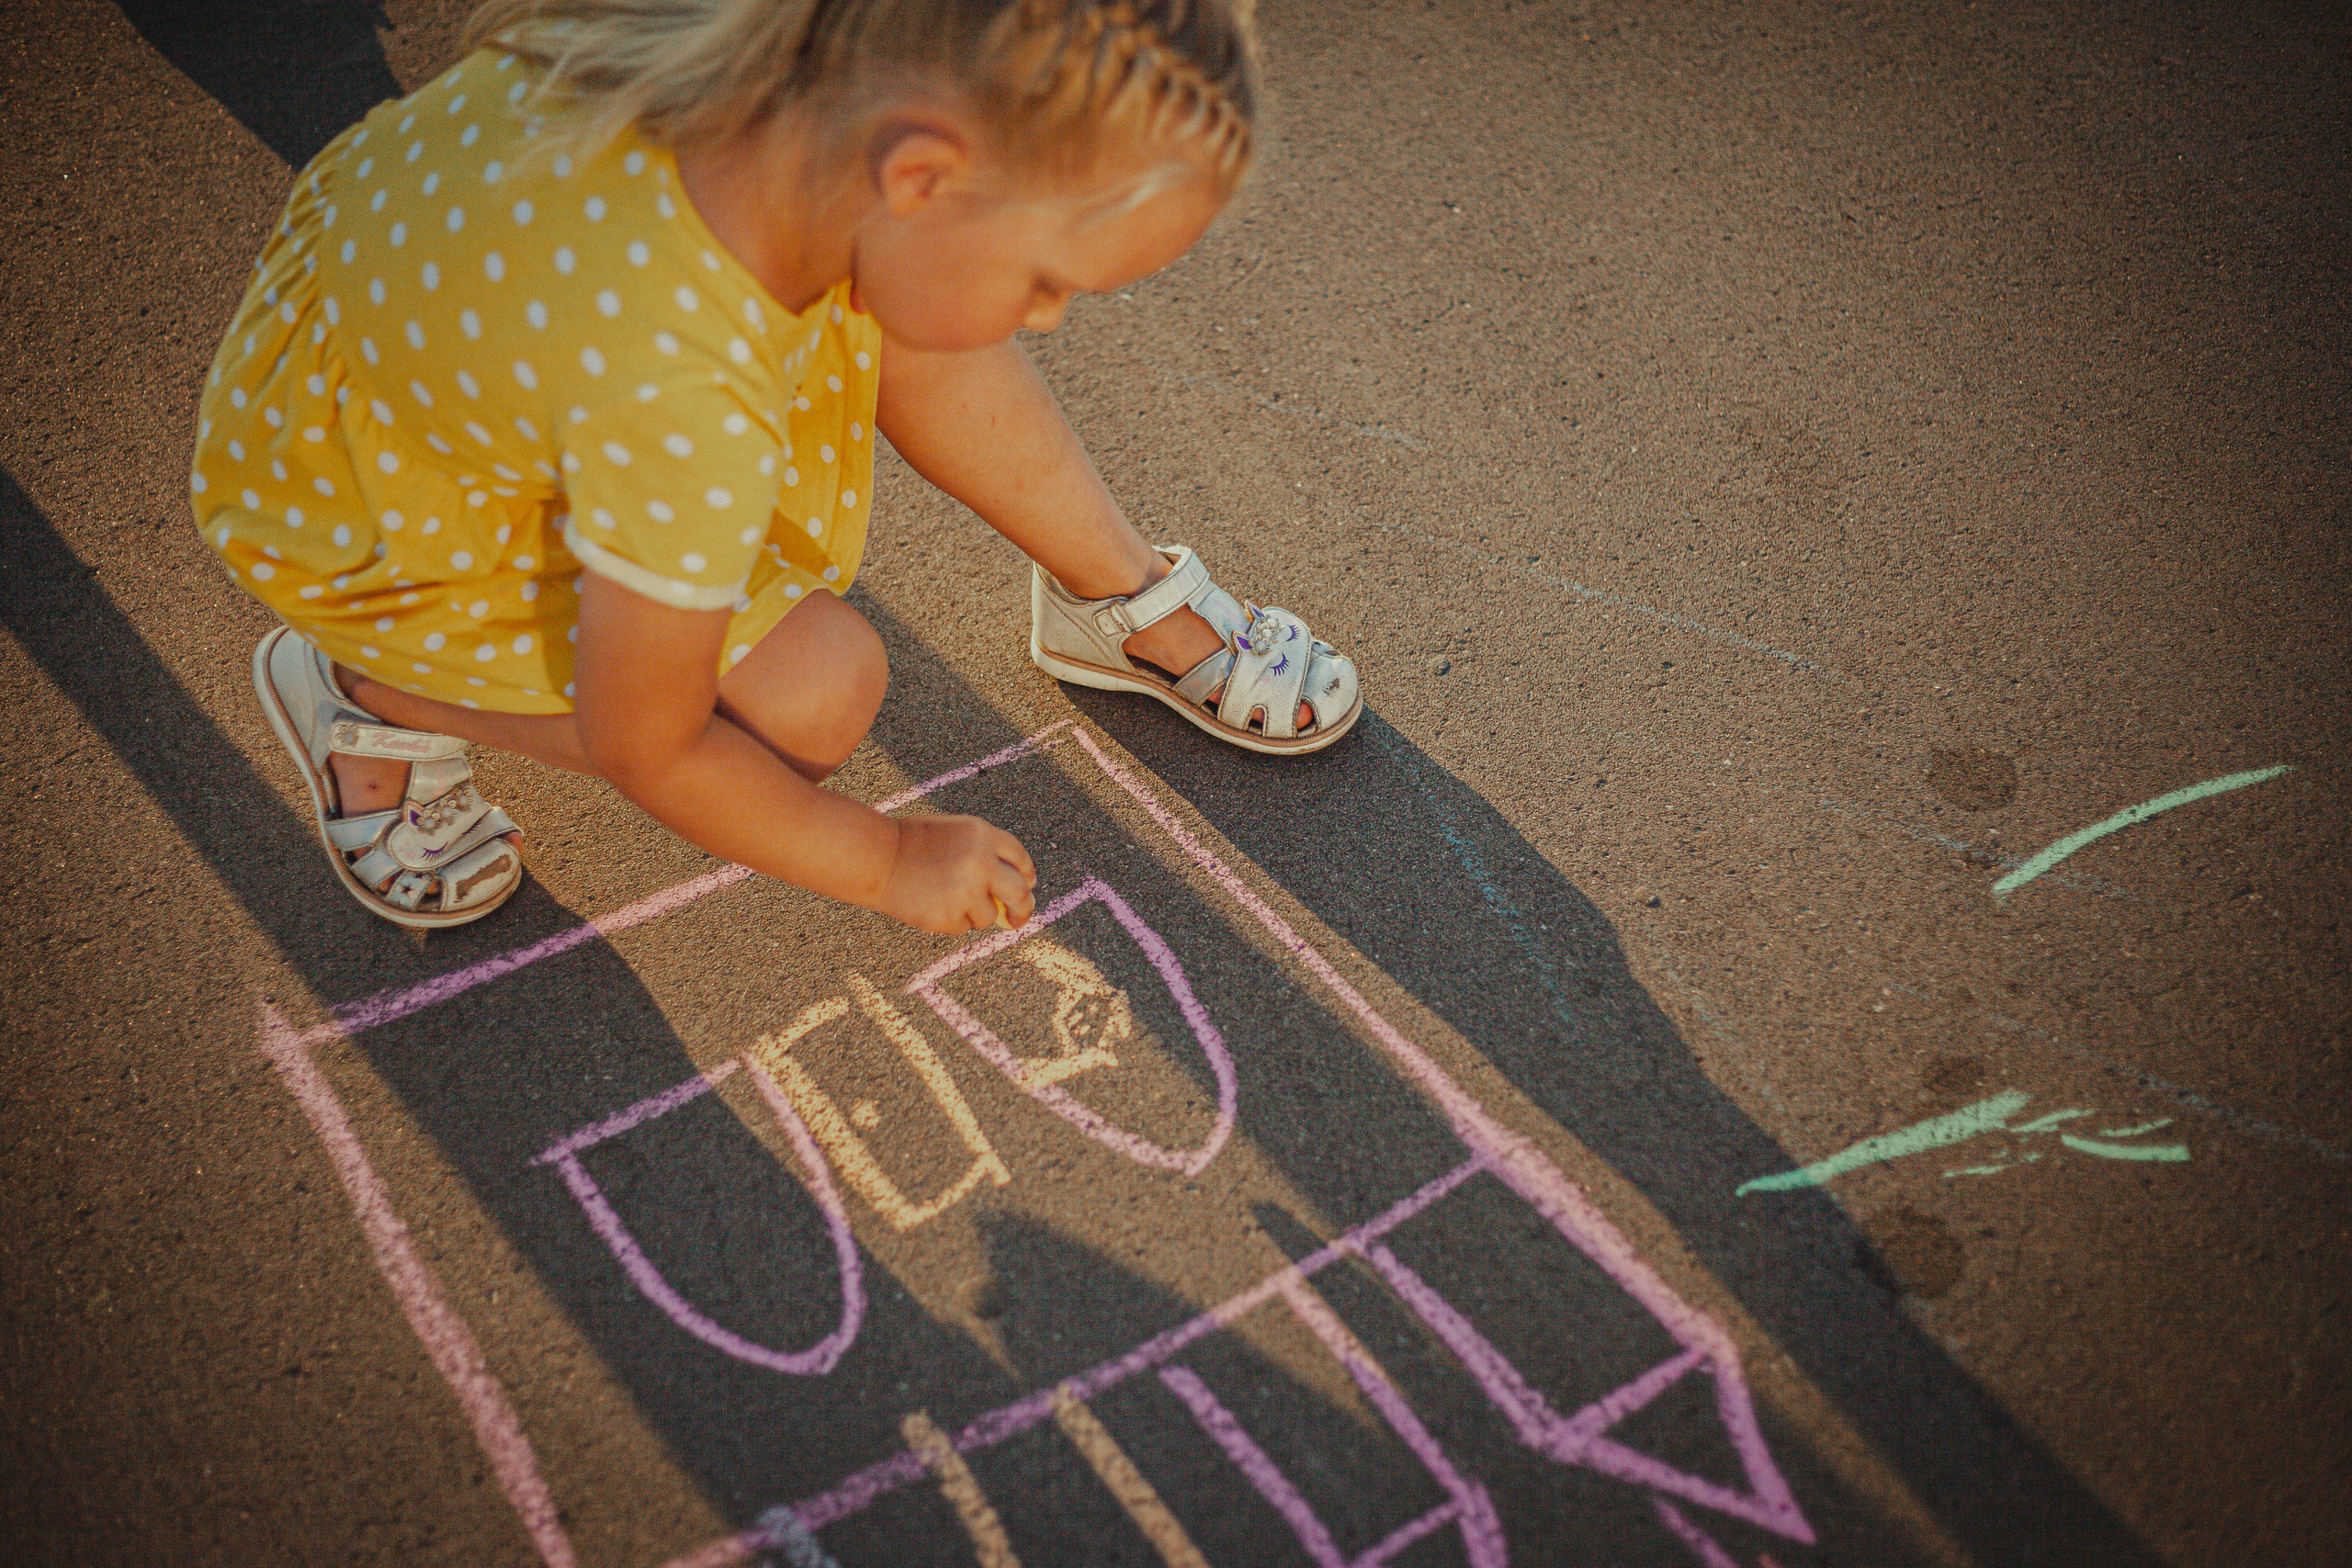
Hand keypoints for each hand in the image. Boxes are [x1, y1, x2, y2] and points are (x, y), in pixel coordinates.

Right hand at [878, 814, 1036, 934]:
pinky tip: (930, 904)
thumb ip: (982, 854)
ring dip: (973, 913)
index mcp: (982, 835)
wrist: (875, 858)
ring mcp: (969, 890)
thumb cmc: (908, 843)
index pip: (1020, 857)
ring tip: (942, 897)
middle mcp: (982, 862)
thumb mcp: (952, 834)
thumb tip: (1010, 891)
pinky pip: (964, 926)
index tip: (1027, 886)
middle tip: (1017, 919)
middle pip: (1020, 893)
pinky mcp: (952, 915)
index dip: (1026, 875)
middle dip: (1023, 909)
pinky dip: (951, 921)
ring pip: (989, 915)